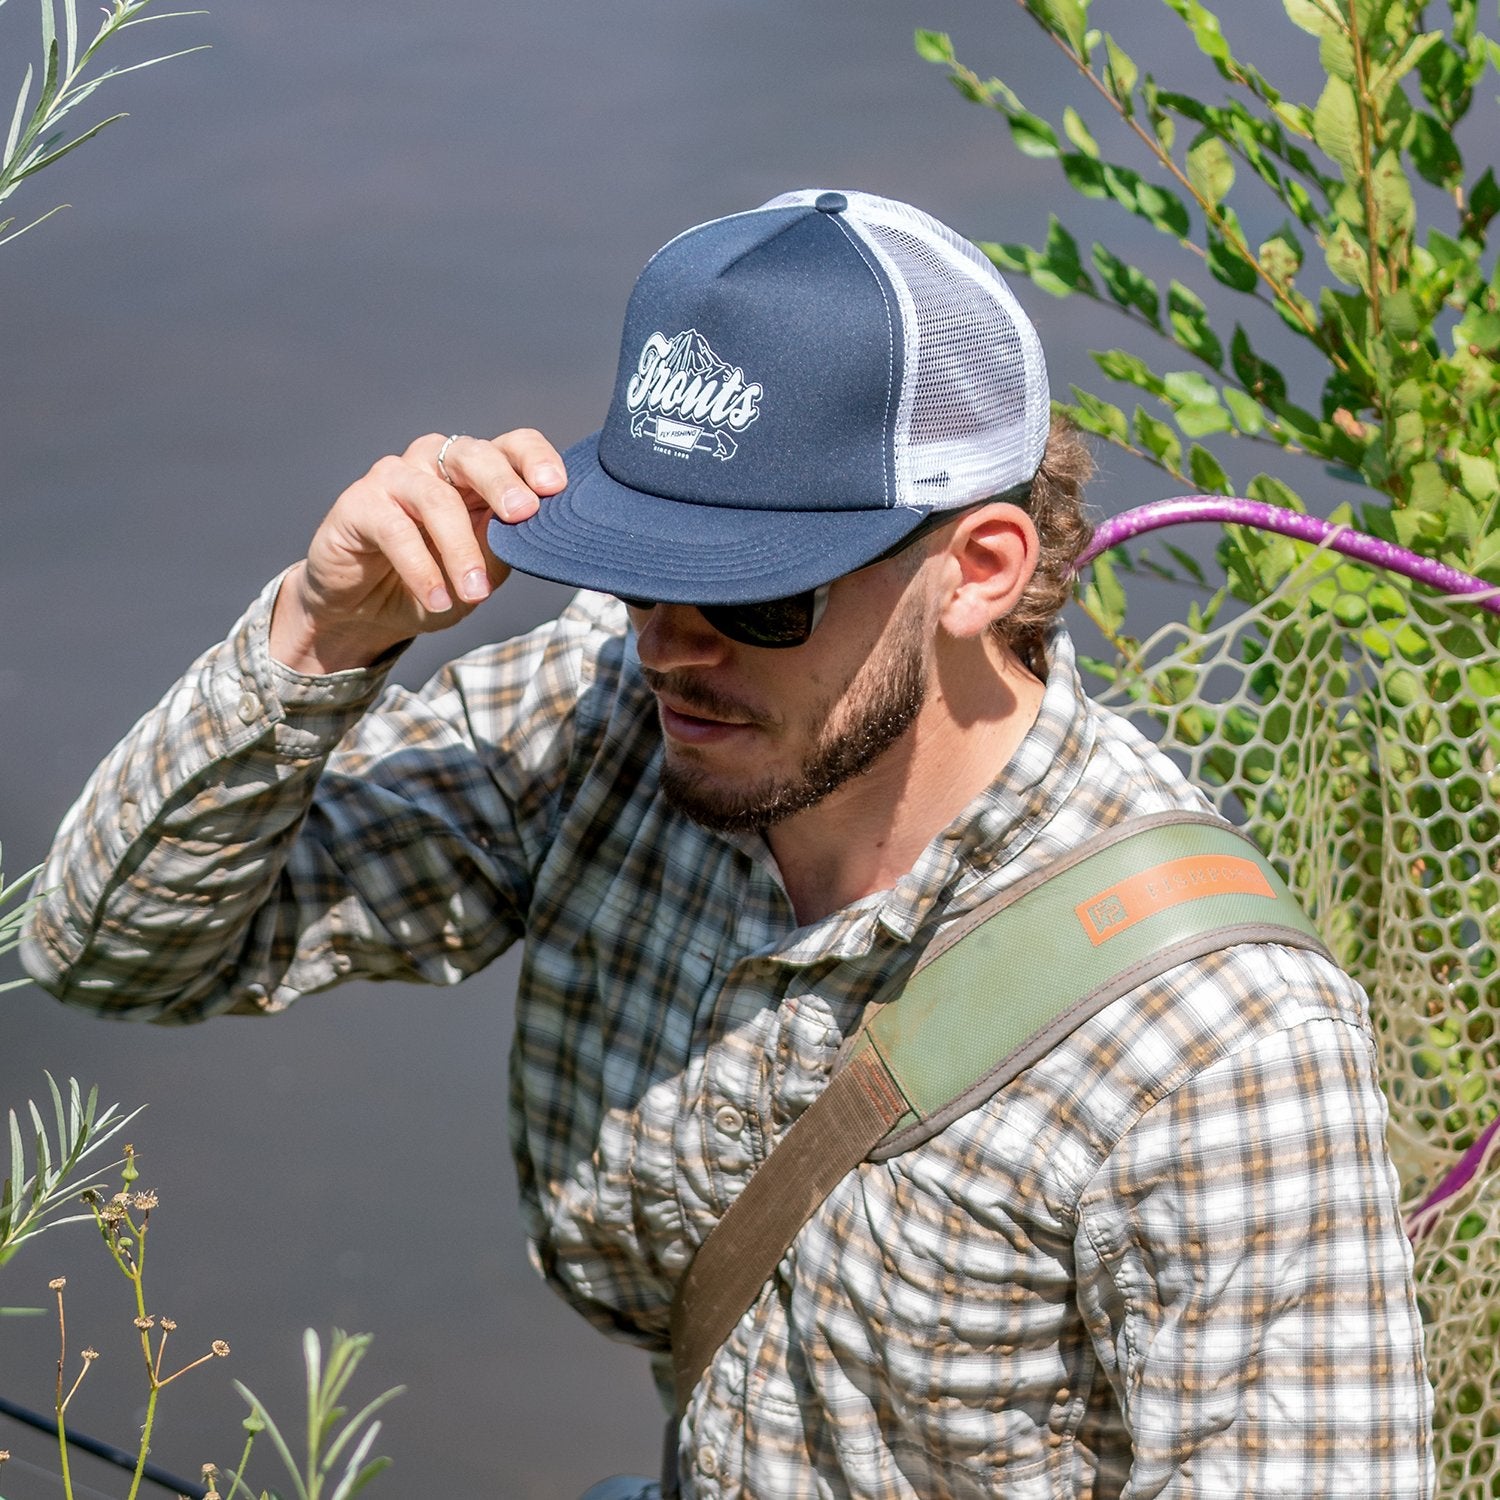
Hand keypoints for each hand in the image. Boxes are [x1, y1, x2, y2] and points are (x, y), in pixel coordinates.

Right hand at [269, 430, 566, 672]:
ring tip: (476, 594)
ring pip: (436, 497)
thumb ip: (506, 546)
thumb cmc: (432, 582)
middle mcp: (435, 462)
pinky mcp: (358, 503)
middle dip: (502, 483)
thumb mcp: (482, 571)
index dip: (534, 459)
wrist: (364, 611)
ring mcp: (395, 477)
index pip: (511, 446)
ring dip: (461, 549)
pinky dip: (421, 569)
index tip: (556, 488)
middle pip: (474, 454)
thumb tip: (539, 533)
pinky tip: (437, 599)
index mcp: (476, 473)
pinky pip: (395, 529)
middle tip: (523, 513)